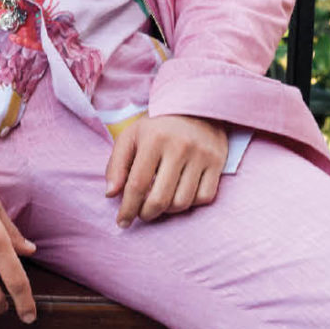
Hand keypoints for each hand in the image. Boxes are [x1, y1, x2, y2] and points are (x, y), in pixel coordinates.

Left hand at [104, 114, 228, 227]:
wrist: (195, 106)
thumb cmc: (157, 127)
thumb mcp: (131, 137)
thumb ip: (116, 165)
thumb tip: (111, 194)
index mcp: (154, 140)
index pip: (137, 184)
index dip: (127, 208)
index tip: (122, 222)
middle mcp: (180, 147)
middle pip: (160, 199)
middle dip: (146, 214)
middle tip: (142, 214)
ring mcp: (202, 155)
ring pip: (182, 202)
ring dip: (167, 211)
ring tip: (159, 203)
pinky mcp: (218, 162)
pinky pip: (204, 197)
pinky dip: (190, 203)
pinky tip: (179, 195)